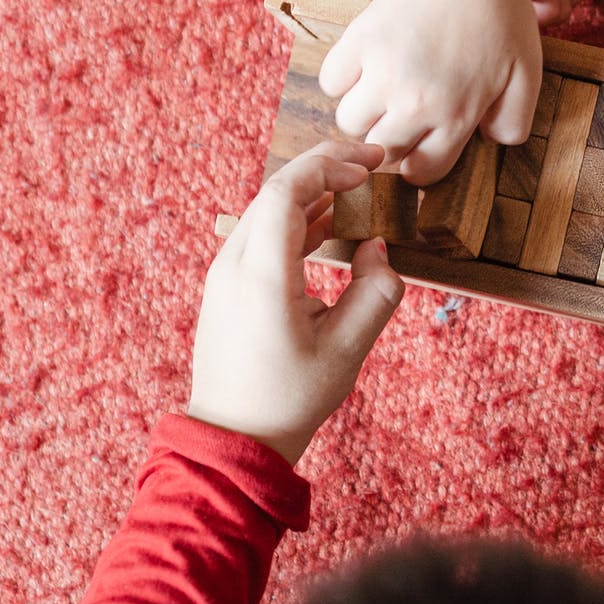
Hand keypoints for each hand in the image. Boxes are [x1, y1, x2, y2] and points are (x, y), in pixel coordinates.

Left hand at [189, 142, 403, 462]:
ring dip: (312, 194)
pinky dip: (296, 220)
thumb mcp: (348, 349)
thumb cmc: (289, 398)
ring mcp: (225, 274)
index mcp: (262, 274)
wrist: (233, 438)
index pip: (287, 190)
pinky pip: (260, 235)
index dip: (330, 166)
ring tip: (357, 192)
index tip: (371, 165)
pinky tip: (328, 226)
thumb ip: (375, 291)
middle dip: (325, 169)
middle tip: (370, 165)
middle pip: (275, 191)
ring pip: (267, 211)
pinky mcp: (227, 287)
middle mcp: (234, 264)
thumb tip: (377, 247)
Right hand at [320, 0, 541, 185]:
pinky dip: (343, 79)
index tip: (422, 145)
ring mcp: (380, 75)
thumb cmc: (500, 16)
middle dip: (391, 140)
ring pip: (349, 123)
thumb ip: (514, 121)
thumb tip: (489, 142)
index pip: (422, 172)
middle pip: (381, 151)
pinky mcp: (356, 44)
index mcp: (455, 116)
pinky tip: (365, 65)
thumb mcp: (527, 76)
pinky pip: (331, 83)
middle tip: (402, 115)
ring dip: (363, 113)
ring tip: (382, 90)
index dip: (421, 163)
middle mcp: (413, 104)